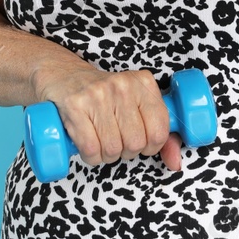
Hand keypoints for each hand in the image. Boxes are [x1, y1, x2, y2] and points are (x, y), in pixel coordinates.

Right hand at [35, 61, 181, 171]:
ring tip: (101, 141)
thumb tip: (176, 163)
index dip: (151, 145)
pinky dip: (90, 157)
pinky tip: (88, 144)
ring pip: (113, 148)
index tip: (141, 142)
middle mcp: (123, 85)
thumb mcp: (136, 105)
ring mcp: (98, 94)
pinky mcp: (75, 105)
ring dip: (107, 155)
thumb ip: (161, 133)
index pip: (160, 129)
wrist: (62, 76)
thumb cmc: (103, 96)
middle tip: (117, 141)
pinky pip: (91, 149)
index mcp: (143, 83)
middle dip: (126, 151)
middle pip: (136, 142)